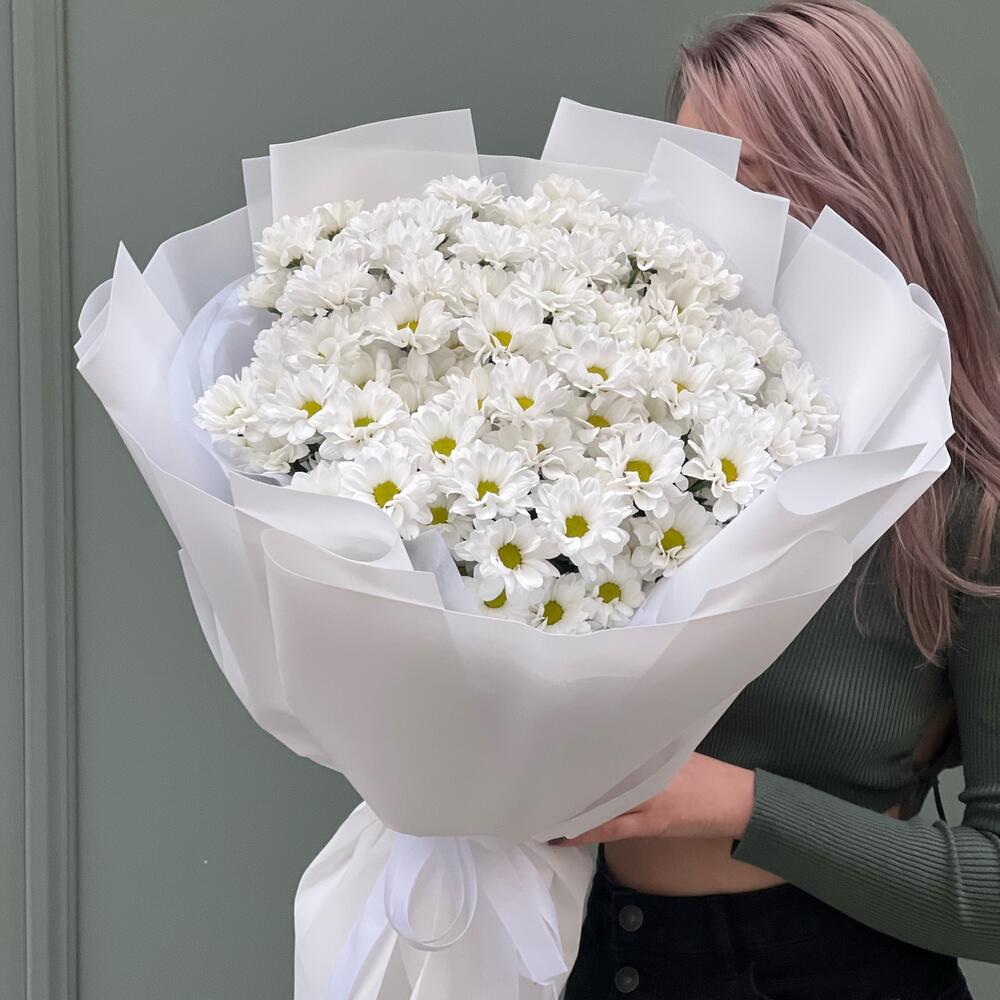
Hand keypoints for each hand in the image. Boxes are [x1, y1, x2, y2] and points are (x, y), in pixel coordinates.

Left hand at [549, 753, 754, 845]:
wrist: (741, 801)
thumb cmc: (708, 774)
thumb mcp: (673, 751)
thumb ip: (641, 750)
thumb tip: (605, 748)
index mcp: (650, 749)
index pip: (604, 745)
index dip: (574, 749)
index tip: (545, 747)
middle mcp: (645, 769)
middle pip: (596, 771)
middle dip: (566, 776)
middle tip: (533, 777)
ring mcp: (648, 798)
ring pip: (599, 801)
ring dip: (571, 805)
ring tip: (542, 805)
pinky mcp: (652, 823)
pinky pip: (611, 828)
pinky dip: (586, 831)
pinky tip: (565, 835)